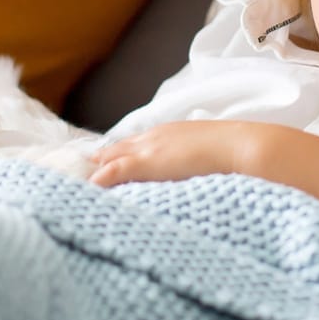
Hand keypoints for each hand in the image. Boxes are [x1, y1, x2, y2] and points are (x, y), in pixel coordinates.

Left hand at [89, 121, 261, 186]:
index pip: (135, 143)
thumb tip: (196, 172)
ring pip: (114, 156)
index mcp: (169, 134)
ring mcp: (150, 149)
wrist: (239, 147)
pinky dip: (102, 178)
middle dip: (102, 158)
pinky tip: (90, 186)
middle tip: (81, 170)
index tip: (102, 161)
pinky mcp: (148, 162)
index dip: (118, 153)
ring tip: (79, 181)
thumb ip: (194, 161)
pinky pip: (117, 169)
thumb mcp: (207, 154)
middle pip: (119, 147)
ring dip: (99, 168)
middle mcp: (155, 137)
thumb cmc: (232, 153)